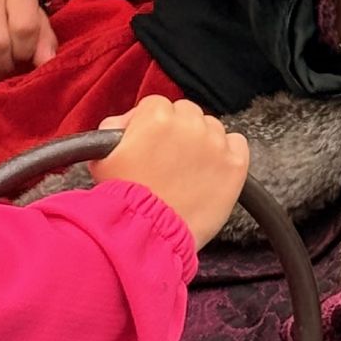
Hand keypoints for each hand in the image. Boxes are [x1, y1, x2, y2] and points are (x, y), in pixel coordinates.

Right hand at [95, 96, 248, 248]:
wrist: (150, 235)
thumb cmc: (125, 201)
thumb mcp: (102, 159)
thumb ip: (113, 129)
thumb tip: (126, 123)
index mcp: (157, 116)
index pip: (157, 106)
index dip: (149, 125)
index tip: (148, 143)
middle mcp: (190, 123)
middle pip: (187, 113)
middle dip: (178, 131)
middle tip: (168, 158)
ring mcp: (216, 143)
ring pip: (212, 127)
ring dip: (202, 142)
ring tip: (188, 170)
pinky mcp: (235, 164)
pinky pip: (238, 143)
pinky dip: (228, 152)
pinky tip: (213, 170)